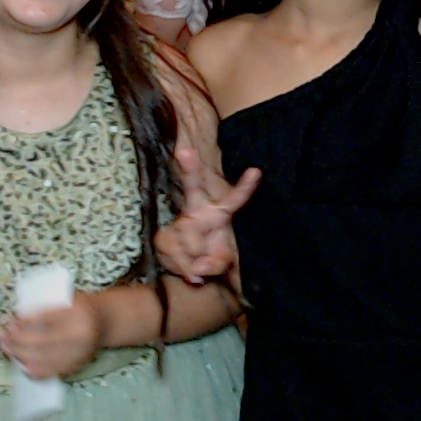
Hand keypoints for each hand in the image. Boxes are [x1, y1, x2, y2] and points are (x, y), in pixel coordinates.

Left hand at [0, 294, 104, 379]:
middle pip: (41, 342)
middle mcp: (80, 338)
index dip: (26, 321)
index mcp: (79, 314)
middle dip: (17, 339)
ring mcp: (76, 356)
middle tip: (2, 333)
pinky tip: (17, 360)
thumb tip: (16, 317)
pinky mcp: (72, 368)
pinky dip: (28, 367)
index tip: (11, 318)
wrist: (103, 323)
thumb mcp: (66, 298)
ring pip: (41, 359)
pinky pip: (46, 372)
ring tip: (4, 344)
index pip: (47, 319)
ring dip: (18, 353)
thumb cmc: (80, 308)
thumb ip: (45, 307)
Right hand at [154, 147, 258, 284]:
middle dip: (189, 169)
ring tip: (197, 262)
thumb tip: (198, 266)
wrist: (184, 265)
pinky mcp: (163, 237)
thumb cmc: (209, 254)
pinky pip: (179, 258)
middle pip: (193, 186)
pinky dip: (184, 269)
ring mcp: (180, 222)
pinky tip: (186, 266)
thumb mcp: (220, 260)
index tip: (257, 171)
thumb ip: (217, 262)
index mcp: (217, 212)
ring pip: (192, 244)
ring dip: (197, 263)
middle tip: (184, 151)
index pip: (234, 199)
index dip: (246, 187)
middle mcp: (197, 210)